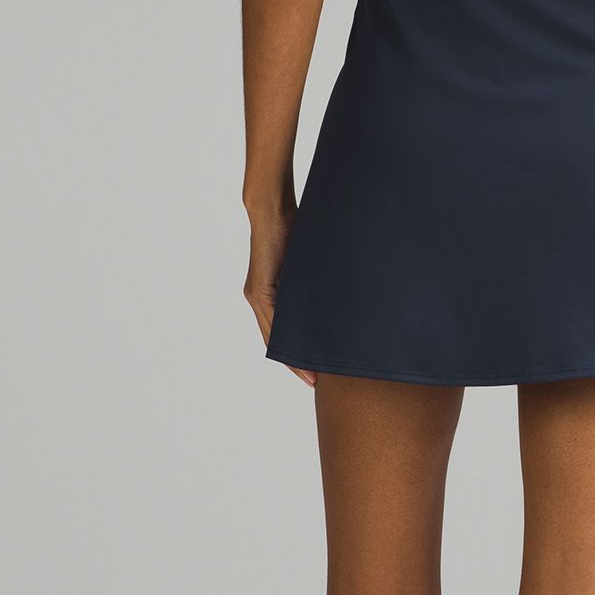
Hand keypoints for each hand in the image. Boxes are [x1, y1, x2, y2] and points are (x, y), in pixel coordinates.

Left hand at [243, 210, 315, 386]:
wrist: (273, 212)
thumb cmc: (294, 231)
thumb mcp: (308, 265)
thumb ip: (314, 283)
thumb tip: (336, 296)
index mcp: (273, 294)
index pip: (284, 332)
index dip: (298, 355)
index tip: (315, 373)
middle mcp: (260, 298)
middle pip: (277, 340)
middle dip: (295, 363)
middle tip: (315, 382)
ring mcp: (258, 295)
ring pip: (274, 335)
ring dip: (290, 357)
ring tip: (310, 375)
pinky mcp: (259, 289)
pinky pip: (271, 321)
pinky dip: (284, 338)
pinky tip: (297, 352)